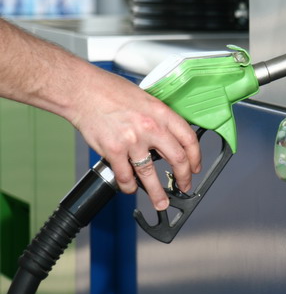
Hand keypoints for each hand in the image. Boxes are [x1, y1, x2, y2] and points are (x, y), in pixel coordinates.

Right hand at [70, 68, 200, 210]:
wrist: (82, 91)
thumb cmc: (110, 91)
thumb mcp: (145, 99)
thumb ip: (158, 118)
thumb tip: (168, 136)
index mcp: (162, 113)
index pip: (189, 139)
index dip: (196, 157)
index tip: (195, 166)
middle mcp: (151, 127)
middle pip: (177, 159)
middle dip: (183, 177)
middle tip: (184, 185)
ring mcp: (132, 141)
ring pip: (150, 174)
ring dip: (157, 192)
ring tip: (161, 202)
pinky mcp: (113, 151)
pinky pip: (125, 176)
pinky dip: (129, 186)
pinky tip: (131, 188)